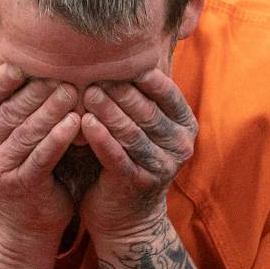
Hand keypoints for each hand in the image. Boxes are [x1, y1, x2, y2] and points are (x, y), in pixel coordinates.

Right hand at [0, 64, 79, 254]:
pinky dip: (59, 138)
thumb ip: (12, 101)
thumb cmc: (18, 162)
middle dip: (39, 90)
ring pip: (28, 131)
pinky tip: (76, 123)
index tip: (32, 59)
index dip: (8, 76)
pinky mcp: (19, 184)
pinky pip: (42, 156)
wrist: (21, 220)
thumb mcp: (5, 131)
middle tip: (64, 73)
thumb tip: (32, 55)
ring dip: (52, 109)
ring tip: (73, 91)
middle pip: (11, 111)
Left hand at [79, 69, 196, 241]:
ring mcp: (162, 166)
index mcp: (184, 125)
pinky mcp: (139, 184)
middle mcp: (179, 145)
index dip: (145, 76)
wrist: (125, 218)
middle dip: (122, 90)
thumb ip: (136, 97)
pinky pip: (118, 157)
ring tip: (88, 92)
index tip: (120, 55)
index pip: (168, 94)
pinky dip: (102, 139)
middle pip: (148, 111)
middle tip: (96, 72)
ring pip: (133, 132)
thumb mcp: (140, 127)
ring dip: (109, 111)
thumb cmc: (127, 159)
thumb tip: (117, 50)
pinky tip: (85, 123)